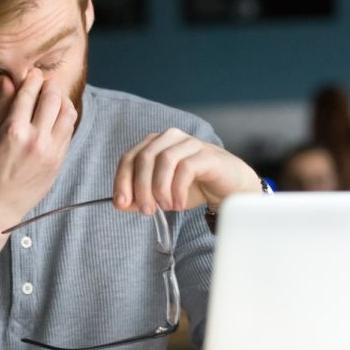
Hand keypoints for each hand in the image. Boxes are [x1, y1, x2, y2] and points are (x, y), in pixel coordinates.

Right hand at [0, 69, 77, 227]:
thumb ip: (2, 105)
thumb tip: (7, 79)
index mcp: (13, 131)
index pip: (30, 93)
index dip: (33, 78)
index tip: (32, 74)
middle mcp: (35, 139)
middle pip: (53, 98)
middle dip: (50, 85)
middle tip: (45, 82)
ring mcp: (51, 151)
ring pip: (68, 113)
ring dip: (62, 100)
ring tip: (54, 98)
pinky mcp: (60, 160)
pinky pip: (69, 130)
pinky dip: (65, 118)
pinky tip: (56, 116)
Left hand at [113, 128, 260, 215]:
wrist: (229, 188)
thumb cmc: (193, 188)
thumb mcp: (161, 195)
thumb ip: (140, 198)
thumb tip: (120, 204)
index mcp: (154, 144)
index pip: (129, 158)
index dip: (122, 181)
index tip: (121, 203)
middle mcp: (170, 138)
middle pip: (144, 158)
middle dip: (141, 188)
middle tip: (147, 211)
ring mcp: (189, 143)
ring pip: (164, 160)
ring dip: (160, 188)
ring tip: (166, 207)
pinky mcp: (207, 154)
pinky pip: (186, 168)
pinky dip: (178, 190)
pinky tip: (179, 204)